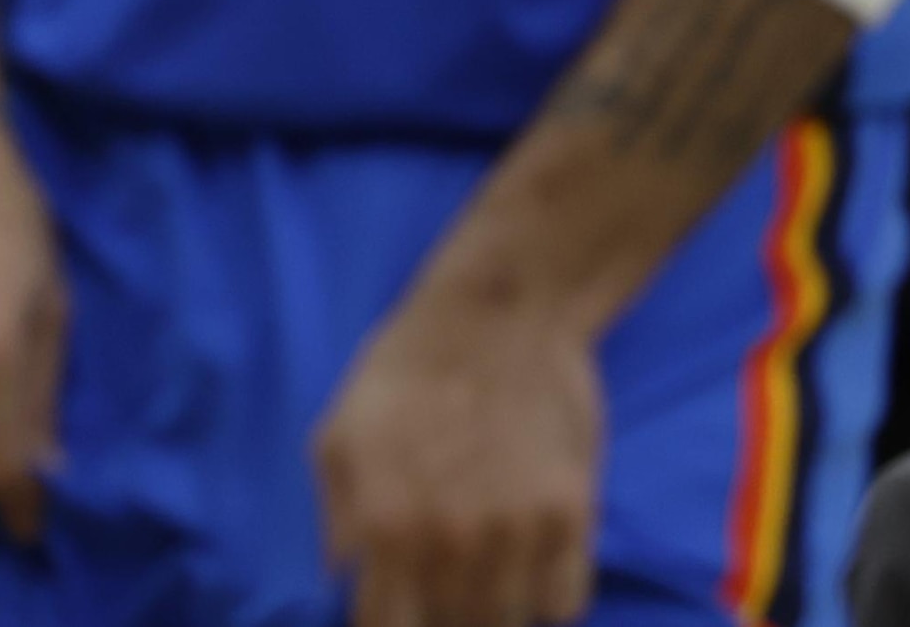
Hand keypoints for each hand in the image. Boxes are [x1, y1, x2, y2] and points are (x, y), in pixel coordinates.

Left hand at [311, 288, 605, 626]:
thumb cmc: (406, 371)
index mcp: (385, 525)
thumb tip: (342, 581)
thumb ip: (336, 519)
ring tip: (483, 566)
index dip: (389, 624)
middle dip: (440, 612)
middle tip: (440, 577)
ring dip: (493, 605)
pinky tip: (528, 560)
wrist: (497, 313)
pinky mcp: (573, 515)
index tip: (396, 610)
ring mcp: (518, 532)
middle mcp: (452, 541)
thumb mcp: (338, 435)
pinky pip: (565, 604)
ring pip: (508, 622)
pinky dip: (546, 594)